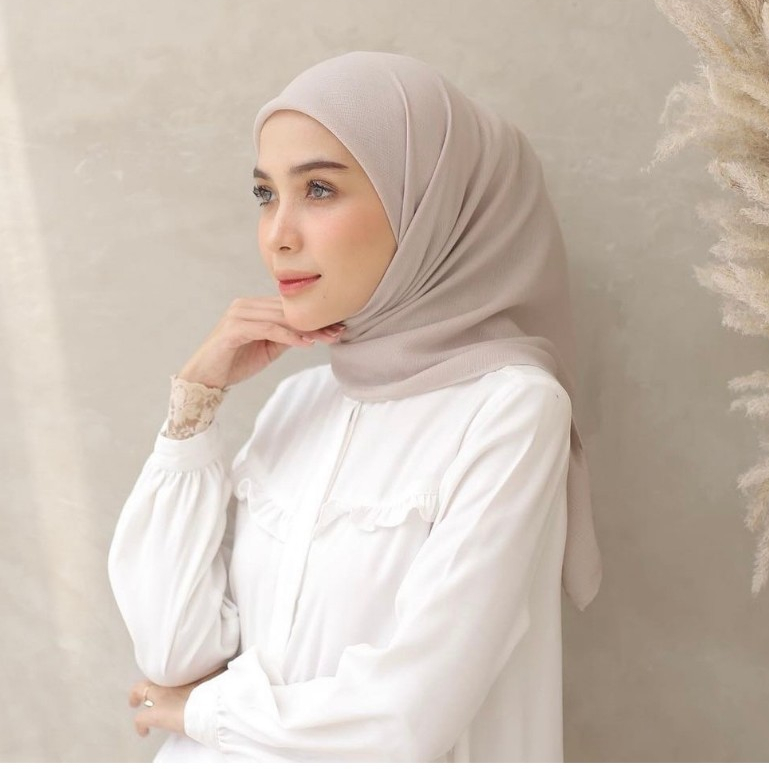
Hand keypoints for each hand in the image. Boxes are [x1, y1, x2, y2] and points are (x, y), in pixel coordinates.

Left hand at [128, 666, 226, 737]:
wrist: (213, 704)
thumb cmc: (219, 688)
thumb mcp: (221, 674)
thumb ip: (217, 670)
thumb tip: (226, 664)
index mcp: (185, 669)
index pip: (172, 664)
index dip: (169, 670)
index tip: (171, 672)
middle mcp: (170, 679)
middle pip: (154, 671)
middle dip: (151, 681)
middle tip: (151, 687)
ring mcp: (161, 696)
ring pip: (140, 691)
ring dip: (141, 697)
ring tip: (137, 704)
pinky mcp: (157, 715)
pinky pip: (140, 720)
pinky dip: (141, 726)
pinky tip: (144, 732)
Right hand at [177, 296, 345, 389]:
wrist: (204, 379)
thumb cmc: (235, 363)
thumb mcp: (268, 348)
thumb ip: (286, 336)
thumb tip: (311, 332)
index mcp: (253, 307)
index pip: (289, 308)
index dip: (314, 317)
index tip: (337, 326)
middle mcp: (245, 305)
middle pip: (287, 311)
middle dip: (315, 322)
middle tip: (339, 331)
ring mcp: (238, 315)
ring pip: (280, 318)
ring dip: (306, 329)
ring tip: (328, 338)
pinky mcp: (233, 329)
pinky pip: (267, 329)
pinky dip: (288, 336)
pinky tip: (306, 343)